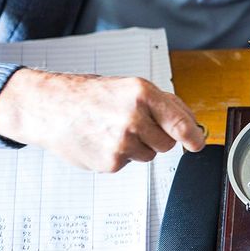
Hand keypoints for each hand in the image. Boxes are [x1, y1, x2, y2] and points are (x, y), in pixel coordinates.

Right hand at [0, 69, 204, 172]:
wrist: (51, 108)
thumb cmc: (91, 96)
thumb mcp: (130, 88)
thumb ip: (164, 104)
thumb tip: (191, 124)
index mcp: (142, 94)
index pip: (179, 122)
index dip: (193, 136)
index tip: (198, 143)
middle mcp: (134, 118)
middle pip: (167, 143)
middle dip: (157, 137)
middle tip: (134, 125)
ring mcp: (122, 143)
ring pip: (150, 155)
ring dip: (138, 146)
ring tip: (114, 130)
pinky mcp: (111, 163)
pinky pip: (130, 163)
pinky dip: (120, 155)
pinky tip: (103, 141)